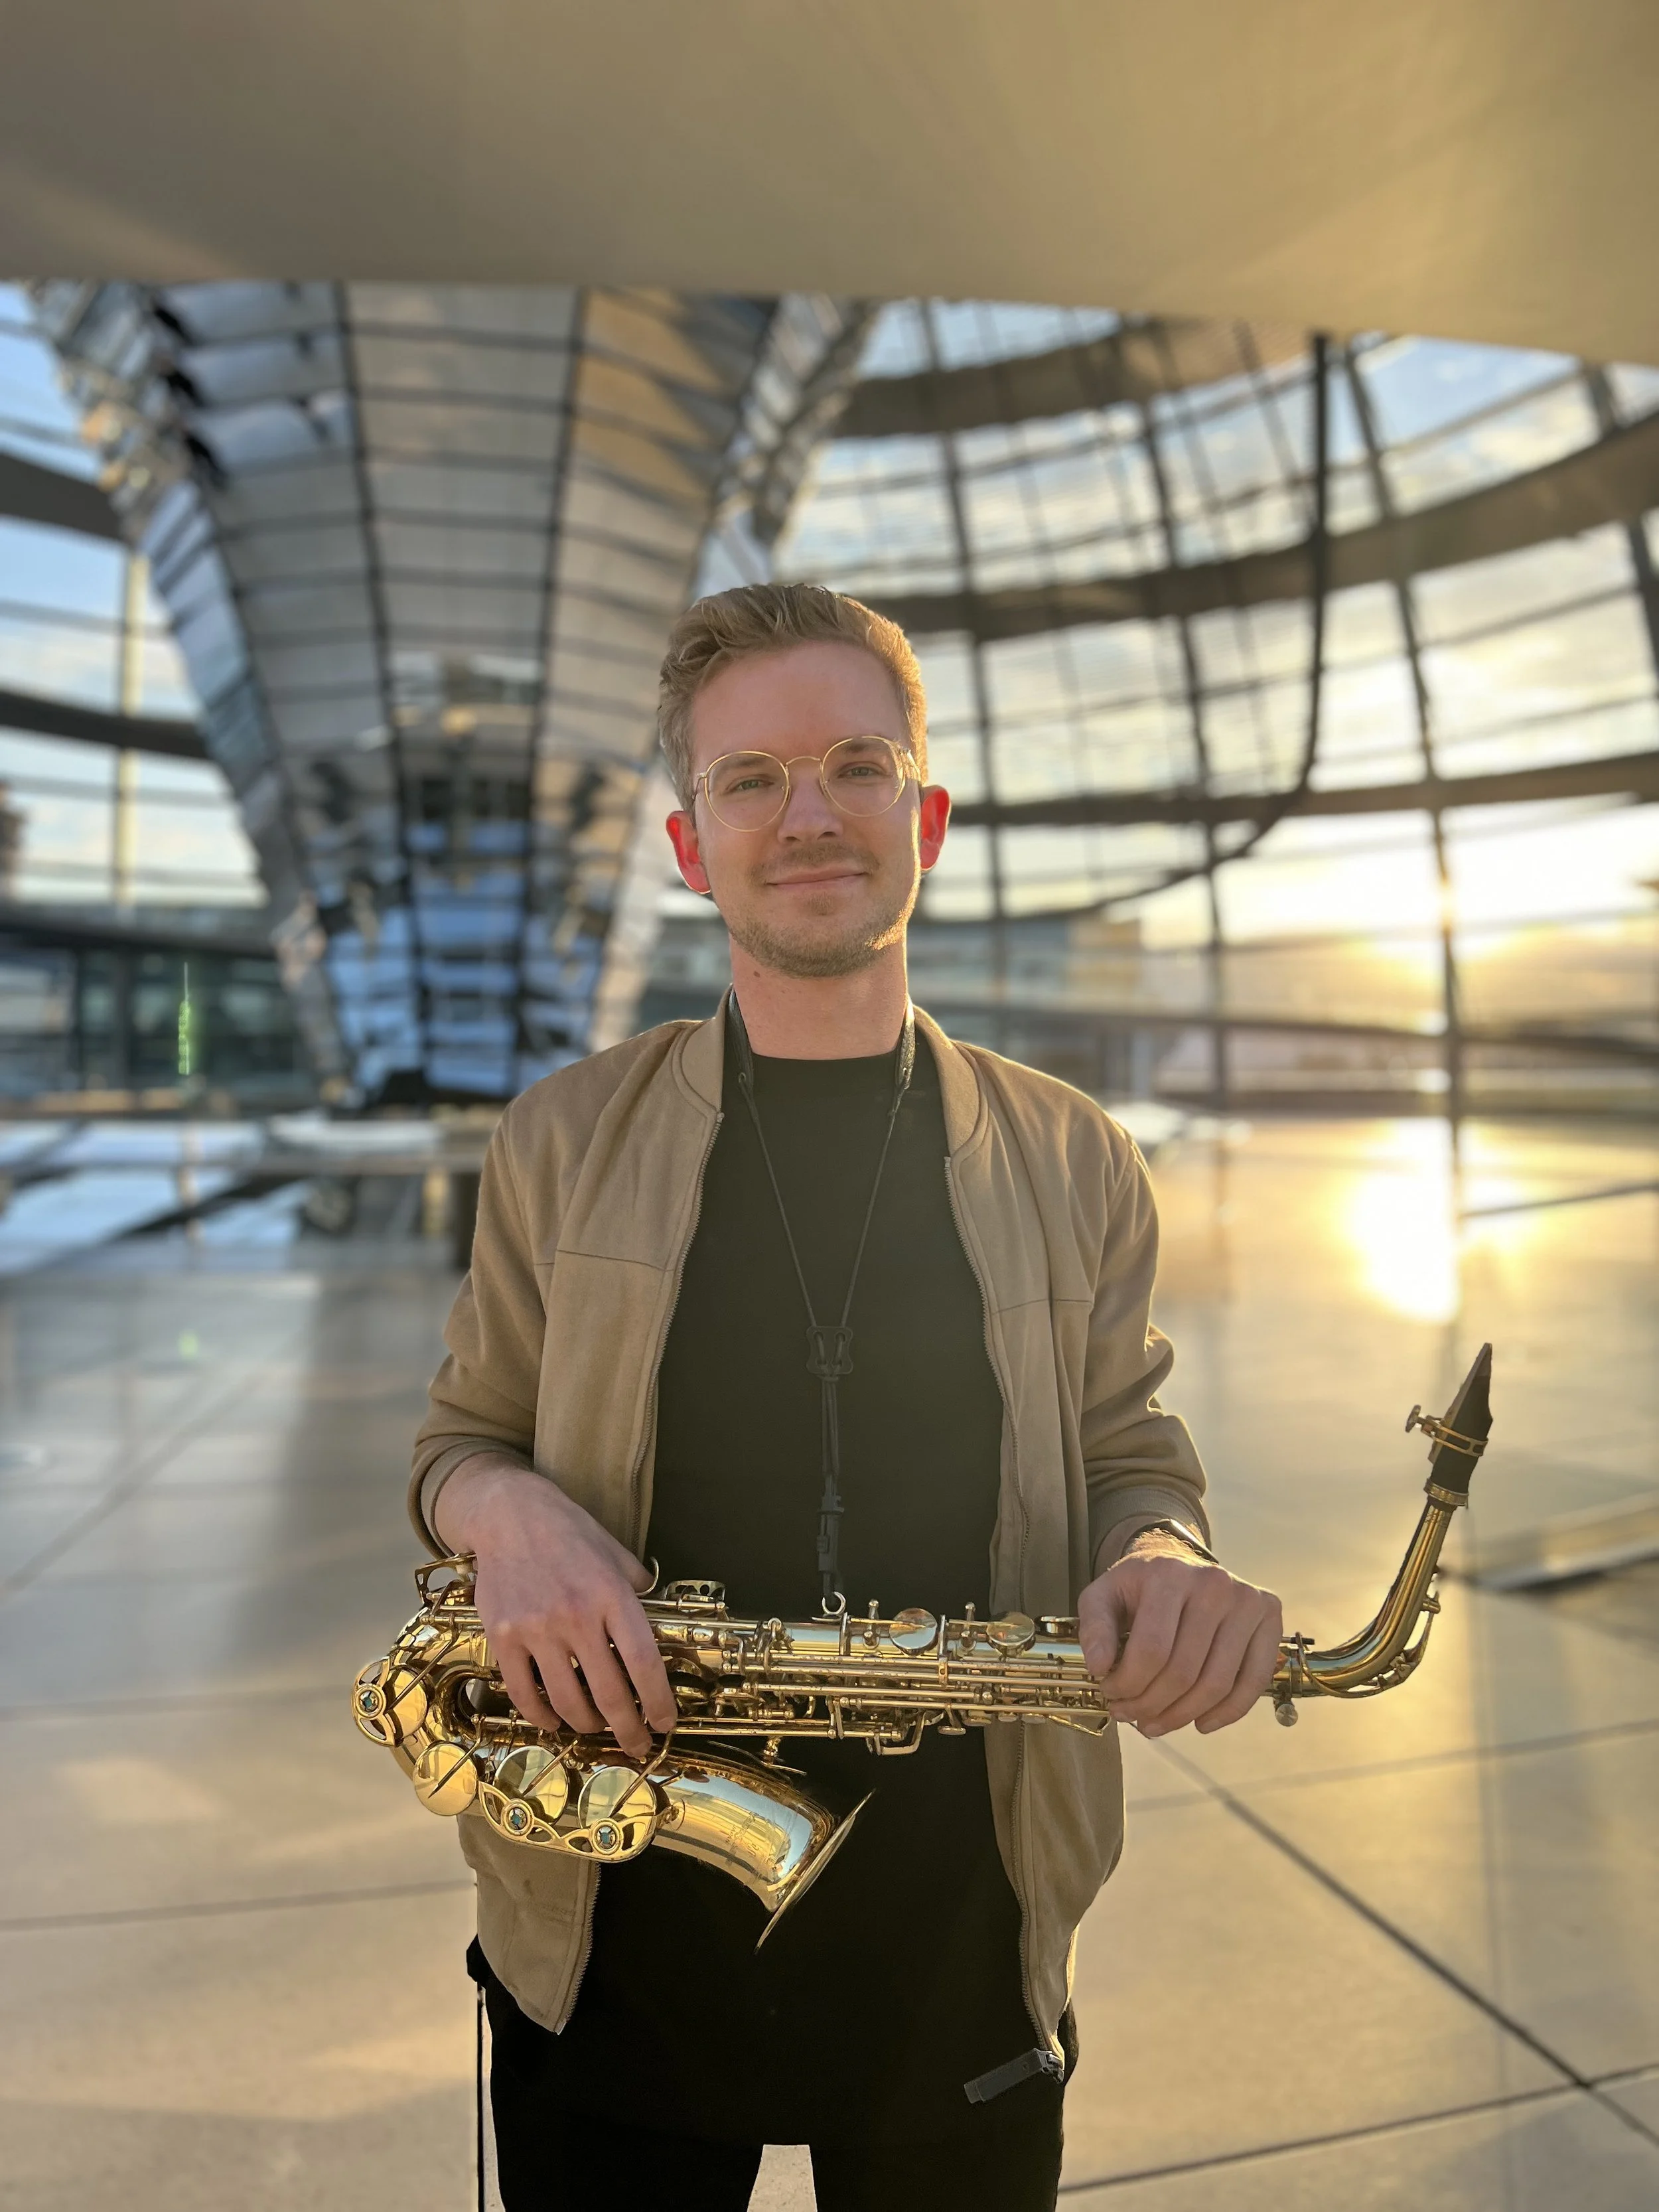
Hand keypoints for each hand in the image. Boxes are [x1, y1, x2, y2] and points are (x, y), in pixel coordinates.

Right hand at [433, 1454, 675, 1757]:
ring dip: (587, 1725)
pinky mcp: (503, 1637)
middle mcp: (575, 1615)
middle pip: (609, 1693)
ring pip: (567, 1701)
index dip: (658, 1701)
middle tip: (636, 1744)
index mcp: (611, 1594)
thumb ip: (639, 1589)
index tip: (665, 1723)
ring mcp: (536, 1628)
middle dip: (628, 1730)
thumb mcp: (616, 1552)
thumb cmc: (570, 1533)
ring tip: (596, 1727)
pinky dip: (542, 1715)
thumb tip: (658, 1623)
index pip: (642, 1662)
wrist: (509, 1514)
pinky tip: (554, 1720)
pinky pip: (524, 1692)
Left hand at [1078, 1531, 1282, 1737]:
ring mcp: (1247, 1600)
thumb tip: (1100, 1667)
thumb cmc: (1139, 1587)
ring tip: (1157, 1723)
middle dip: (1150, 1705)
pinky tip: (1201, 1723)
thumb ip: (1094, 1628)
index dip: (1128, 1684)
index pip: (1152, 1650)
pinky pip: (1253, 1681)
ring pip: (1216, 1683)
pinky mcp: (1269, 1617)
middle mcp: (1214, 1584)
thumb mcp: (1103, 1596)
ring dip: (1183, 1716)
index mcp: (1168, 1575)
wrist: (1178, 1563)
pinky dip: (1227, 1712)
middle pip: (1183, 1672)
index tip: (1112, 1695)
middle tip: (1131, 1716)